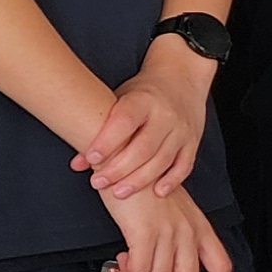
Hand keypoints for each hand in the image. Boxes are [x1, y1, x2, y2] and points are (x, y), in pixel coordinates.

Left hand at [77, 56, 210, 202]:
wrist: (181, 78)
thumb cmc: (143, 93)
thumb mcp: (119, 100)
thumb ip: (100, 129)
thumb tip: (78, 163)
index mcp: (143, 100)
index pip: (125, 122)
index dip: (107, 142)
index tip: (91, 158)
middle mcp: (165, 114)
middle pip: (143, 147)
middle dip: (119, 169)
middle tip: (99, 182)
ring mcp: (182, 129)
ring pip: (162, 160)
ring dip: (140, 180)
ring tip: (119, 192)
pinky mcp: (193, 142)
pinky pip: (184, 165)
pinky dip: (171, 180)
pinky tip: (157, 192)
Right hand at [108, 185, 233, 271]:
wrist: (124, 161)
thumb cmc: (142, 184)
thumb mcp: (171, 210)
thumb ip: (175, 236)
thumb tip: (165, 267)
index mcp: (198, 225)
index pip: (221, 265)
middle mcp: (188, 229)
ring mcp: (169, 231)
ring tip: (128, 263)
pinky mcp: (146, 232)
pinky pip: (139, 268)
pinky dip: (127, 269)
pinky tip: (122, 258)